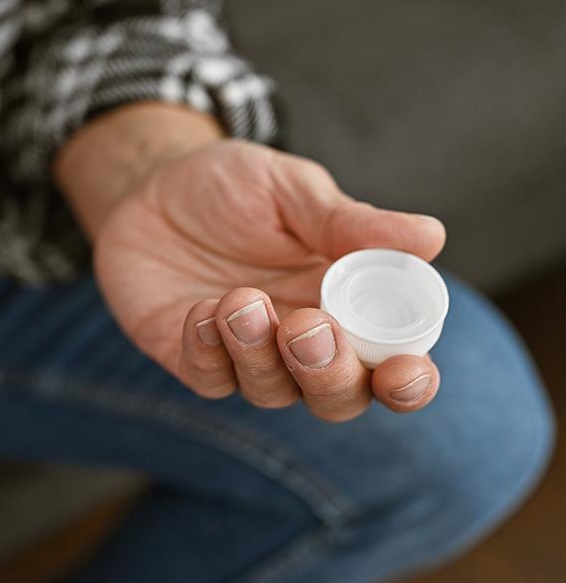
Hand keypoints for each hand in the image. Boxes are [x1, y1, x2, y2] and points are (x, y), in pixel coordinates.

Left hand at [87, 137, 445, 420]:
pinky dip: (208, 350)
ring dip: (260, 354)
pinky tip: (201, 309)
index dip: (408, 381)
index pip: (394, 364)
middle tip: (308, 327)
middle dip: (329, 374)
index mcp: (349, 306)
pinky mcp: (192, 357)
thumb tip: (432, 237)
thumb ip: (350, 223)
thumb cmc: (234, 188)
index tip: (404, 370)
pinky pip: (207, 376)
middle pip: (337, 398)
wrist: (151, 184)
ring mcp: (245, 356)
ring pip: (271, 391)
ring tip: (241, 300)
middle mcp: (302, 344)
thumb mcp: (292, 190)